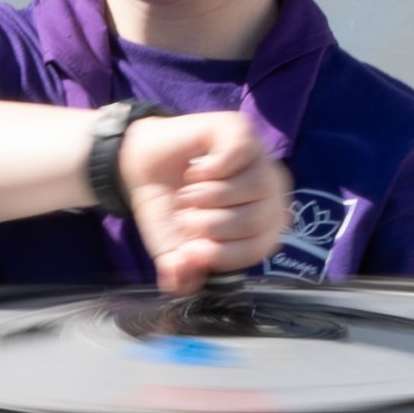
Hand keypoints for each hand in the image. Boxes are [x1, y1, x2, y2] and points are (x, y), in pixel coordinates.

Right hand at [119, 112, 289, 292]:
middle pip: (256, 219)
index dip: (222, 255)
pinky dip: (210, 170)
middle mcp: (270, 192)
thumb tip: (183, 281)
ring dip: (209, 197)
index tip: (189, 252)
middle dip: (211, 225)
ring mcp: (260, 158)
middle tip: (184, 217)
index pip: (259, 248)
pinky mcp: (241, 131)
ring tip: (187, 195)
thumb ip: (184, 270)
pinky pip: (240, 155)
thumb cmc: (169, 209)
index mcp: (263, 224)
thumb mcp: (175, 249)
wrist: (142, 169)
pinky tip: (195, 171)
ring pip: (252, 187)